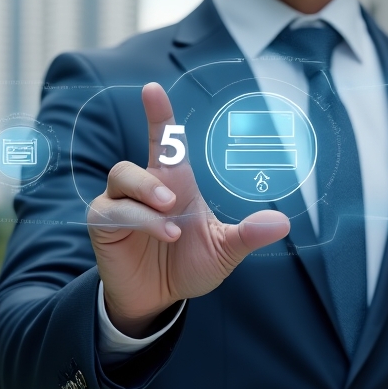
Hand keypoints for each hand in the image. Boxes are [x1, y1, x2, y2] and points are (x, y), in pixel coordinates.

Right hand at [87, 83, 290, 336]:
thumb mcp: (224, 250)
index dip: (157, 114)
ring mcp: (120, 204)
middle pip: (133, 161)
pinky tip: (163, 234)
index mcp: (173, 183)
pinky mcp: (104, 224)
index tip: (152, 89)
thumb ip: (248, 235)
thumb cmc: (189, 265)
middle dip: (151, 175)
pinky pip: (114, 211)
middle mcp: (144, 188)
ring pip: (121, 178)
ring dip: (145, 195)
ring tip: (171, 225)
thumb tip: (283, 223)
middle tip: (172, 201)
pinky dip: (139, 220)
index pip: (163, 140)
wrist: (159, 299)